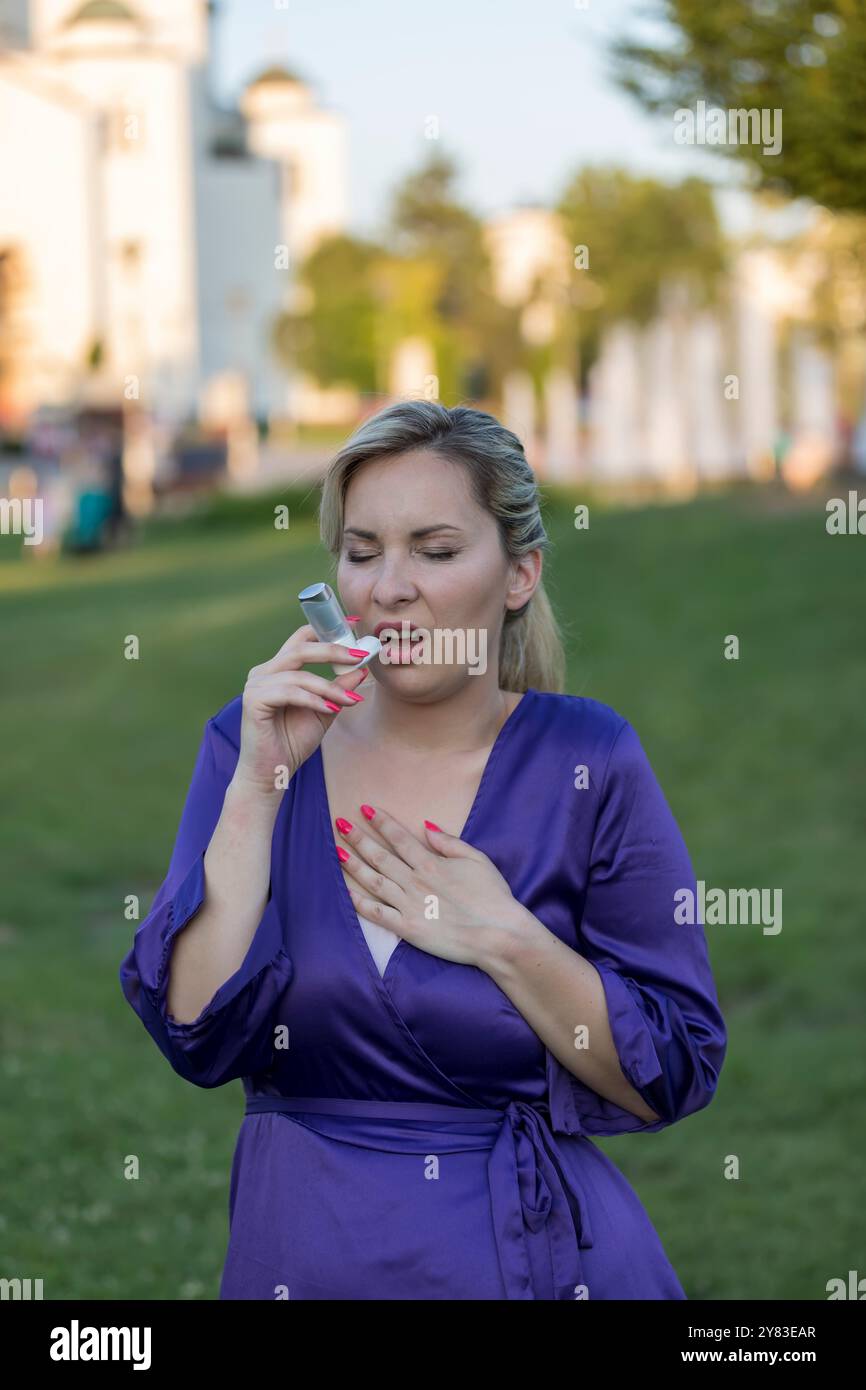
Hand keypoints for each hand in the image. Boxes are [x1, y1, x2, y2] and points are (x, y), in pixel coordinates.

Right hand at [233, 622, 370, 798]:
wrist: (271, 774)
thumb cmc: (293, 742)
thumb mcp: (325, 710)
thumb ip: (339, 688)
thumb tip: (363, 667)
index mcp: (278, 669)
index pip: (302, 638)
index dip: (327, 628)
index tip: (355, 623)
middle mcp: (264, 672)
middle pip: (301, 647)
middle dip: (333, 649)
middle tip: (360, 655)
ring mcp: (256, 684)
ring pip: (299, 674)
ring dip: (329, 686)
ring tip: (350, 699)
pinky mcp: (253, 700)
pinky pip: (289, 692)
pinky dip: (313, 699)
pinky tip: (331, 707)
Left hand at [334, 804, 522, 970]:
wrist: (498, 934)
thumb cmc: (492, 897)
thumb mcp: (477, 860)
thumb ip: (449, 842)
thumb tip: (426, 826)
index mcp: (431, 863)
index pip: (399, 838)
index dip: (381, 822)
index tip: (364, 809)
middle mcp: (415, 881)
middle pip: (380, 856)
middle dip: (359, 838)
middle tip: (341, 824)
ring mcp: (409, 905)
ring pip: (374, 881)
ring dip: (354, 865)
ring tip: (338, 851)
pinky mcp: (408, 929)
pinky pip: (378, 914)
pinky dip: (361, 903)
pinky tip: (348, 892)